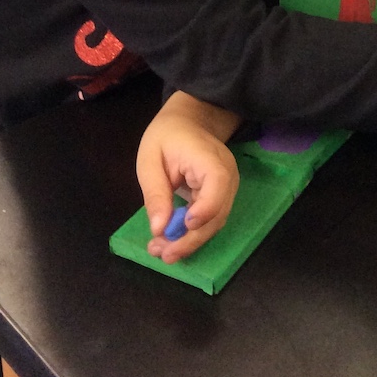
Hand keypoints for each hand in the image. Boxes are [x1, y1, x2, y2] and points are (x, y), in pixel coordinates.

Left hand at [136, 91, 240, 263]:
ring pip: (215, 223)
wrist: (188, 121)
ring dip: (190, 242)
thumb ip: (155, 193)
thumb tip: (159, 229)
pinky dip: (192, 234)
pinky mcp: (221, 197)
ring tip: (161, 252)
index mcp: (209, 157)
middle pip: (217, 213)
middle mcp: (226, 175)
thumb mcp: (150, 159)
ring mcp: (227, 187)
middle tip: (163, 254)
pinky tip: (171, 242)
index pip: (218, 183)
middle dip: (190, 239)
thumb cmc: (166, 136)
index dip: (206, 208)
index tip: (185, 224)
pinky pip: (210, 220)